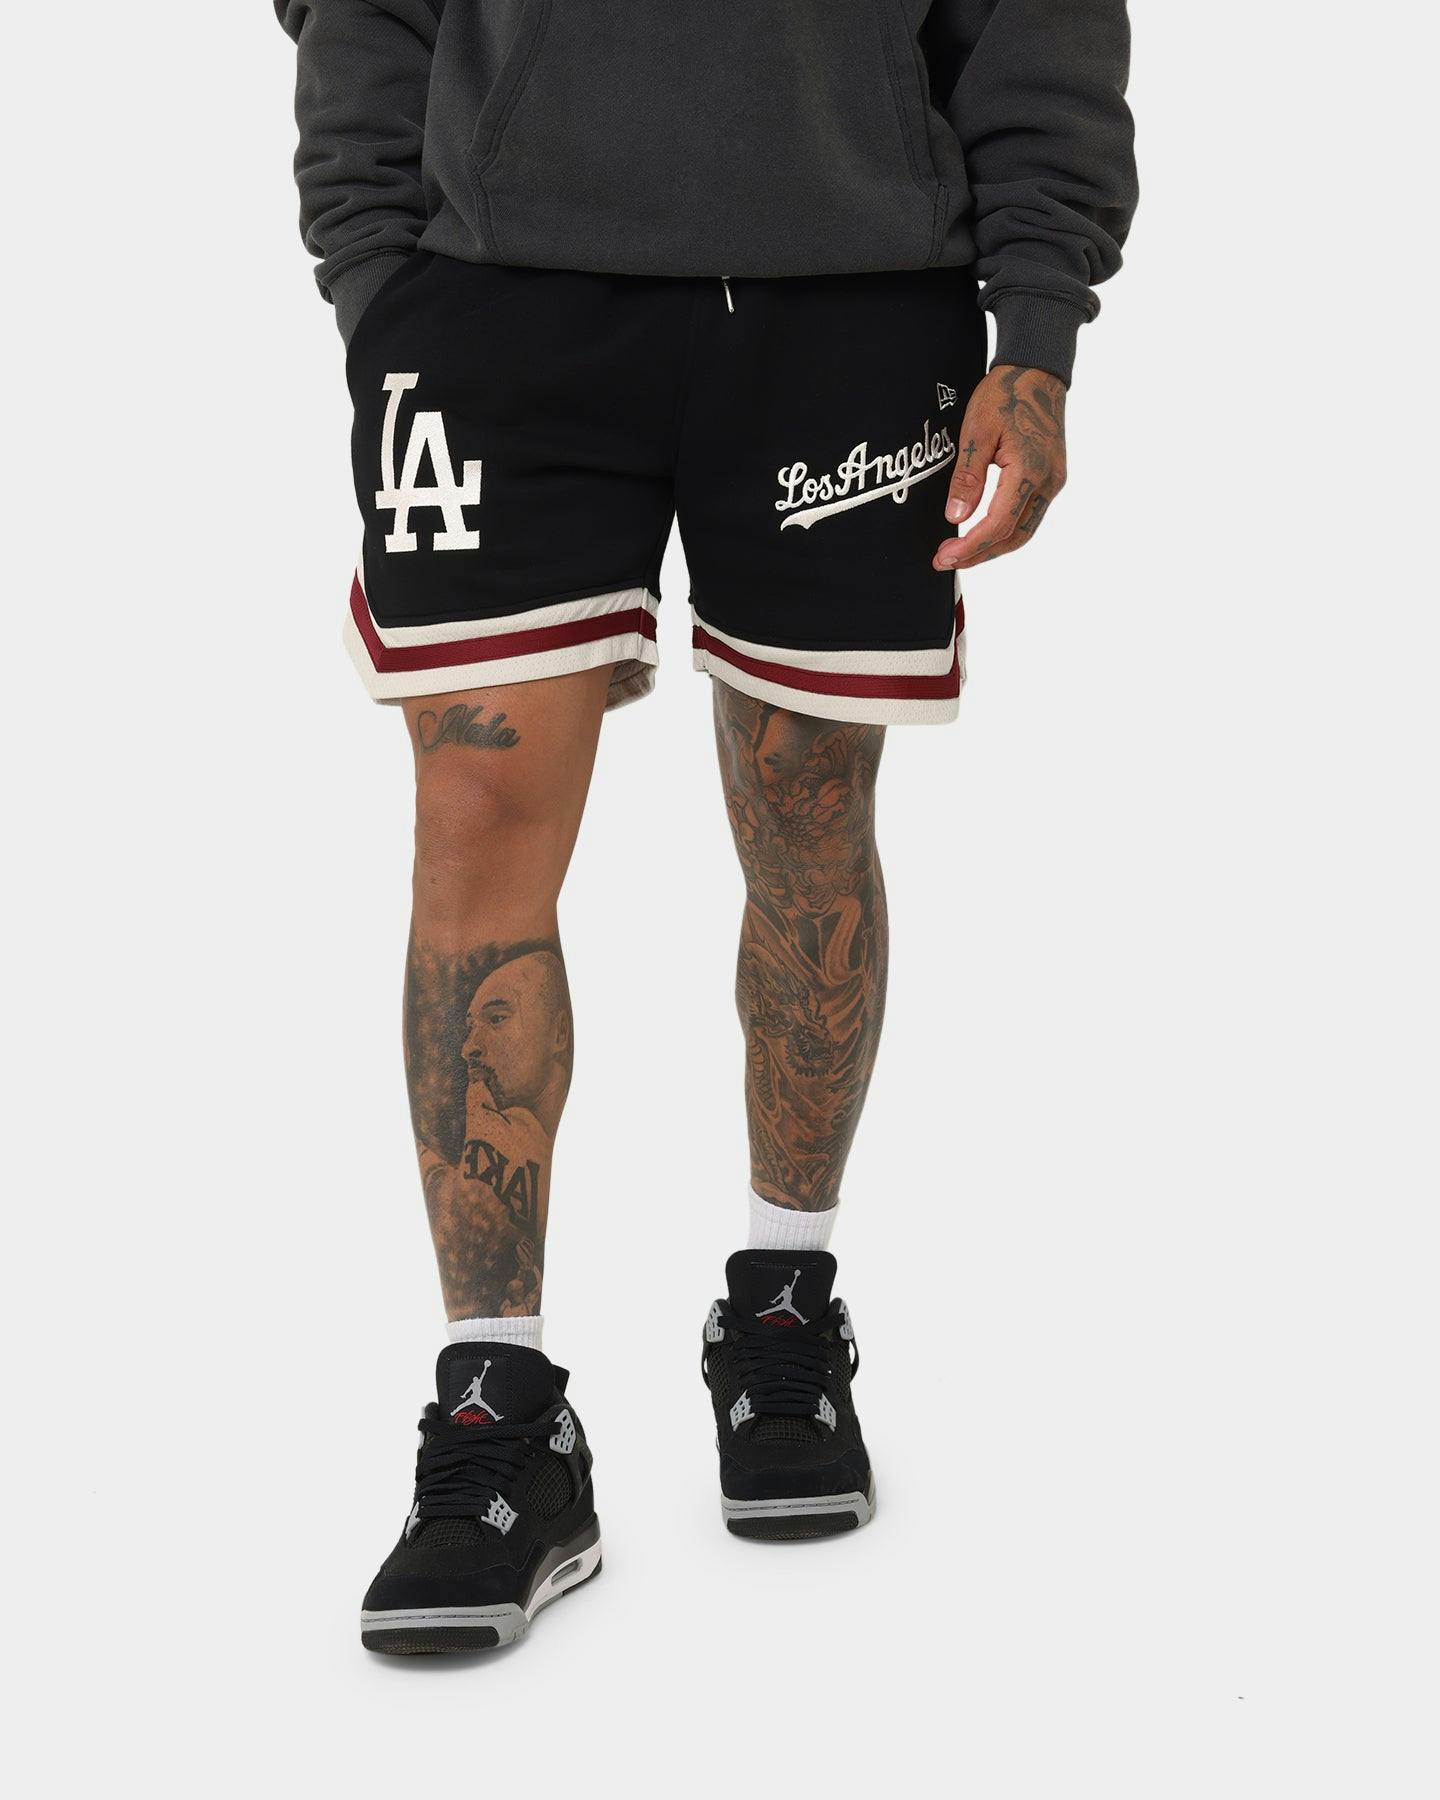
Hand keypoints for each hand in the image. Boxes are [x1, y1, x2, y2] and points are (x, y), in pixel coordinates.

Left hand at [933, 365, 1066, 570]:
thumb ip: (967, 478)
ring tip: (961, 553)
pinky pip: (1029, 516)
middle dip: (980, 554)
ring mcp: (1054, 481)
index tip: (945, 556)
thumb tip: (955, 518)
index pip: (999, 524)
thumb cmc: (1005, 394)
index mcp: (1030, 470)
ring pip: (1024, 530)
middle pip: (1014, 536)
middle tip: (946, 561)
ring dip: (993, 547)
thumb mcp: (976, 432)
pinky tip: (984, 533)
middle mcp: (1048, 481)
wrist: (1037, 372)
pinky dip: (1006, 531)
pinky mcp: (1052, 478)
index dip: (971, 546)